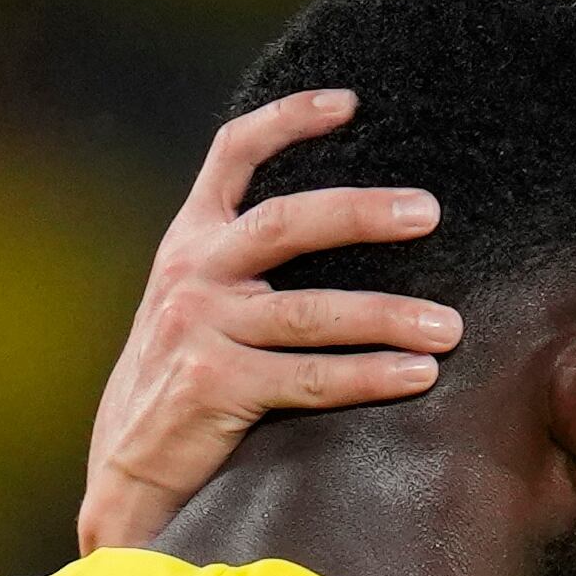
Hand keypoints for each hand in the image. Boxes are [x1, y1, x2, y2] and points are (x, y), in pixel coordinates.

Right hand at [77, 91, 465, 552]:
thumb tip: (349, 235)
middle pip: (285, 222)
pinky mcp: (212, 385)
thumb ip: (245, 269)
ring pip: (311, 312)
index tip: (349, 103)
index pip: (231, 155)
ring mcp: (198, 329)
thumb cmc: (182, 387)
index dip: (287, 119)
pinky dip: (369, 375)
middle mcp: (191, 275)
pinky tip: (416, 375)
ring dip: (387, 317)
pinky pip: (309, 378)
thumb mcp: (197, 308)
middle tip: (428, 212)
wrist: (128, 472)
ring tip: (447, 326)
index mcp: (189, 244)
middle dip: (362, 213)